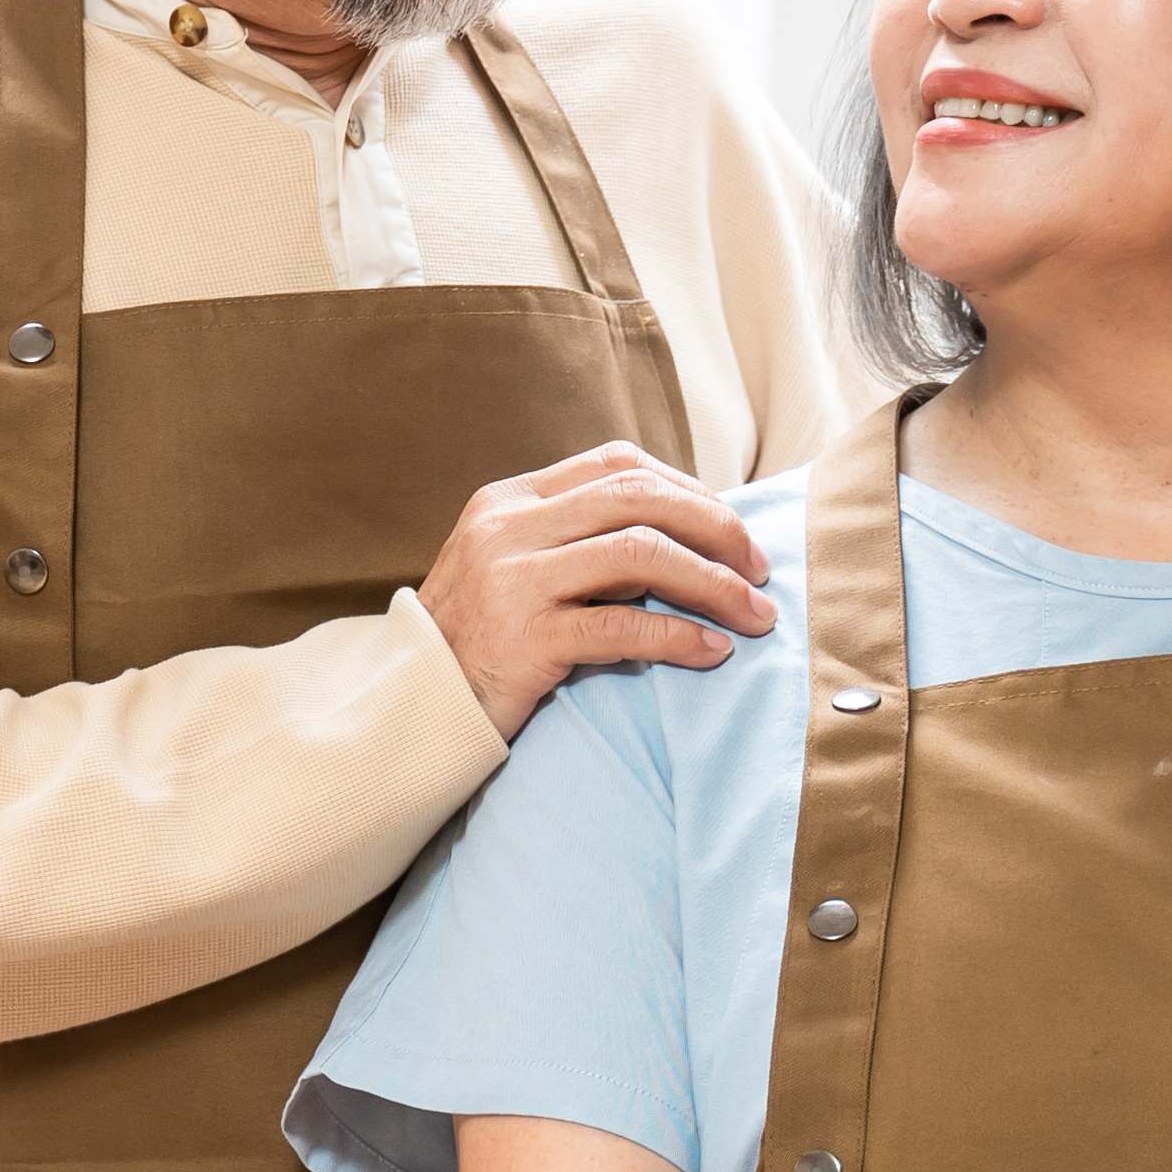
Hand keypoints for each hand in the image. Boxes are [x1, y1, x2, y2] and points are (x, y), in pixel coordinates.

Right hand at [414, 440, 776, 742]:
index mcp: (508, 500)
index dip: (686, 488)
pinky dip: (679, 637)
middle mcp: (508, 528)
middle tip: (760, 567)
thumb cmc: (475, 643)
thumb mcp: (511, 569)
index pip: (615, 464)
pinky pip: (622, 628)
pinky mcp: (524, 639)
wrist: (411, 707)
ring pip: (640, 553)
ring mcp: (513, 580)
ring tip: (754, 614)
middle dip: (715, 528)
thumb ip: (573, 541)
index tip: (727, 527)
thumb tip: (678, 536)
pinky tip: (712, 652)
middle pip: (638, 497)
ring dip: (713, 583)